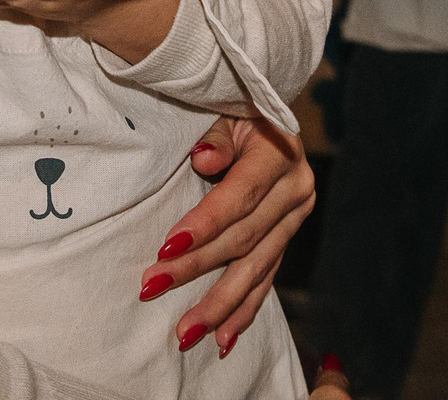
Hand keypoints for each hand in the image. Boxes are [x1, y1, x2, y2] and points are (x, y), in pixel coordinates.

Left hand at [140, 118, 313, 357]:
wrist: (267, 115)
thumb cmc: (235, 110)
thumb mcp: (226, 110)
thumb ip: (217, 135)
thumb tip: (204, 159)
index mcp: (280, 155)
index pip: (240, 197)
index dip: (204, 224)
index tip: (165, 248)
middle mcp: (295, 191)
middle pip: (243, 239)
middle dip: (197, 267)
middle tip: (152, 286)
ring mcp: (294, 219)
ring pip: (256, 269)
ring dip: (219, 304)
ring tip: (185, 332)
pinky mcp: (286, 238)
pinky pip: (266, 279)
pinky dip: (244, 311)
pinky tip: (223, 338)